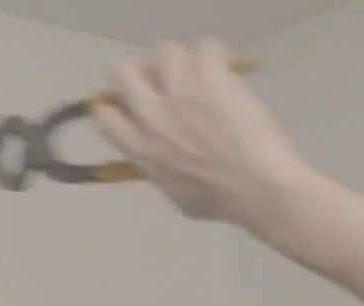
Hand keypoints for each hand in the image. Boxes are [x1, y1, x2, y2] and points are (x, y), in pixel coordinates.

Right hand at [91, 38, 308, 224]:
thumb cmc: (220, 201)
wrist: (257, 185)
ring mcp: (181, 92)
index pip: (106, 116)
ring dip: (176, 59)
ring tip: (193, 71)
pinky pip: (204, 46)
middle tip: (155, 78)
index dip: (110, 105)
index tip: (122, 104)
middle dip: (135, 72)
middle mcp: (153, 115)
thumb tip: (161, 159)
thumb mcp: (175, 195)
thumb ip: (160, 170)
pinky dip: (211, 54)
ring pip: (163, 51)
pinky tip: (220, 69)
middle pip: (121, 72)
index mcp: (141, 149)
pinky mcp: (210, 78)